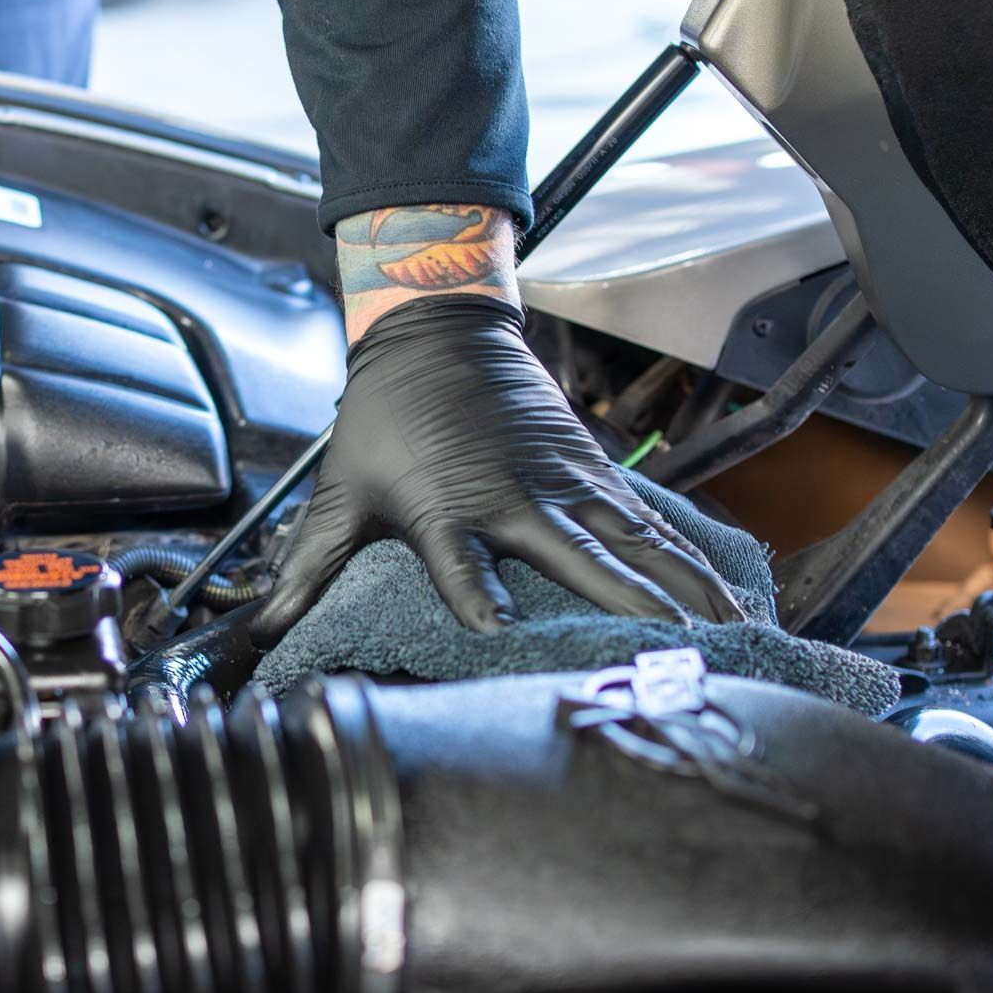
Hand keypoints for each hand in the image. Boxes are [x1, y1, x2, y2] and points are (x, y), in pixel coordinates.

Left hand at [249, 273, 745, 646]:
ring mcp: (565, 483)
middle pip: (584, 561)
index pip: (462, 568)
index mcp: (448, 510)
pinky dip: (689, 558)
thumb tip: (259, 627)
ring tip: (734, 634)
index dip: (480, 603)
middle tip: (679, 659)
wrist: (435, 332)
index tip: (506, 638)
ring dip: (685, 590)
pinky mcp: (592, 470)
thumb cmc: (384, 418)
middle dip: (634, 612)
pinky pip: (648, 522)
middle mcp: (517, 498)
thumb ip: (307, 565)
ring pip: (636, 544)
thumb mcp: (340, 491)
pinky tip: (725, 592)